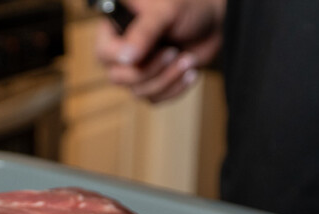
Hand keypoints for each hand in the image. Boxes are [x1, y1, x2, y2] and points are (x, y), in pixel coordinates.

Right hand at [94, 0, 224, 102]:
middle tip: (173, 52)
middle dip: (149, 71)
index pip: (104, 52)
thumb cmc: (188, 5)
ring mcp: (138, 68)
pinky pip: (155, 98)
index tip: (140, 56)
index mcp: (117, 27)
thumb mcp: (165, 12)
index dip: (120, 58)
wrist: (214, 21)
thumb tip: (126, 57)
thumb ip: (144, 32)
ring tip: (188, 59)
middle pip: (119, 77)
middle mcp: (123, 50)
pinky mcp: (154, 82)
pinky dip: (175, 89)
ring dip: (167, 79)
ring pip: (139, 91)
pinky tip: (191, 72)